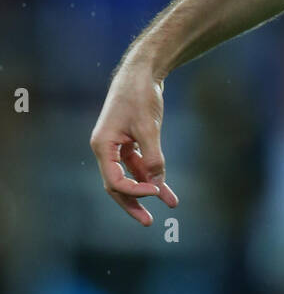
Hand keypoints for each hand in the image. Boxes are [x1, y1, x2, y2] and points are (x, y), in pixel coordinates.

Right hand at [89, 62, 178, 225]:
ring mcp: (117, 146)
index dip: (135, 190)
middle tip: (148, 222)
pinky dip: (153, 174)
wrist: (142, 71)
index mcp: (103, 146)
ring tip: (170, 204)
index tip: (156, 191)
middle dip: (133, 203)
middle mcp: (107, 149)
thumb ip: (152, 156)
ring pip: (131, 176)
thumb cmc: (140, 95)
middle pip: (117, 185)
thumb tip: (157, 183)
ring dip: (149, 189)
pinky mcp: (130, 141)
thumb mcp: (148, 126)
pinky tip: (167, 187)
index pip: (114, 181)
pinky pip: (140, 164)